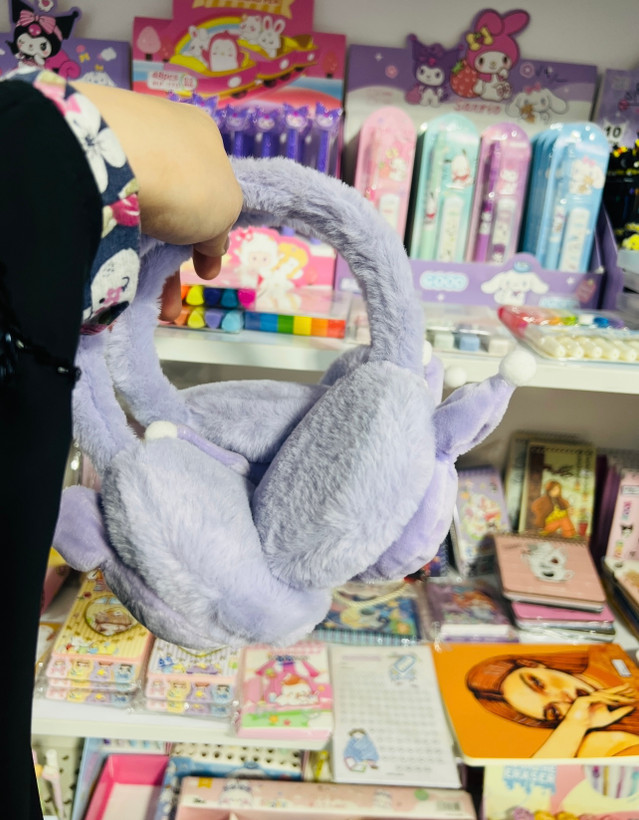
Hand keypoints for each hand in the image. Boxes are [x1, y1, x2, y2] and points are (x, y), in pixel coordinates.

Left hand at [72, 83, 242, 322]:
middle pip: (174, 206)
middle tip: (173, 293)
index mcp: (200, 135)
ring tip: (156, 305)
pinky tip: (122, 273)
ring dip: (148, 264)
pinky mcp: (85, 164)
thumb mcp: (226, 211)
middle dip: (174, 257)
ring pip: (140, 216)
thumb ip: (221, 229)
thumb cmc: (188, 183)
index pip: (210, 187)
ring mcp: (119, 146)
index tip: (205, 266)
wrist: (116, 160)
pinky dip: (118, 248)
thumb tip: (213, 245)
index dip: (211, 230)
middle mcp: (160, 134)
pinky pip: (109, 215)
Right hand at [564, 685, 636, 729]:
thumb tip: (632, 707)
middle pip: (609, 691)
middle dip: (620, 689)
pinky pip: (596, 699)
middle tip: (630, 688)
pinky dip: (606, 700)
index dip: (622, 691)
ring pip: (603, 695)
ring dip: (614, 697)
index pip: (612, 693)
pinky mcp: (584, 699)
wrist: (579, 725)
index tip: (632, 690)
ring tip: (624, 699)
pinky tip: (614, 703)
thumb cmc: (593, 720)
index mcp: (600, 698)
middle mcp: (595, 695)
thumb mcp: (610, 717)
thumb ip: (620, 712)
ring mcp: (589, 696)